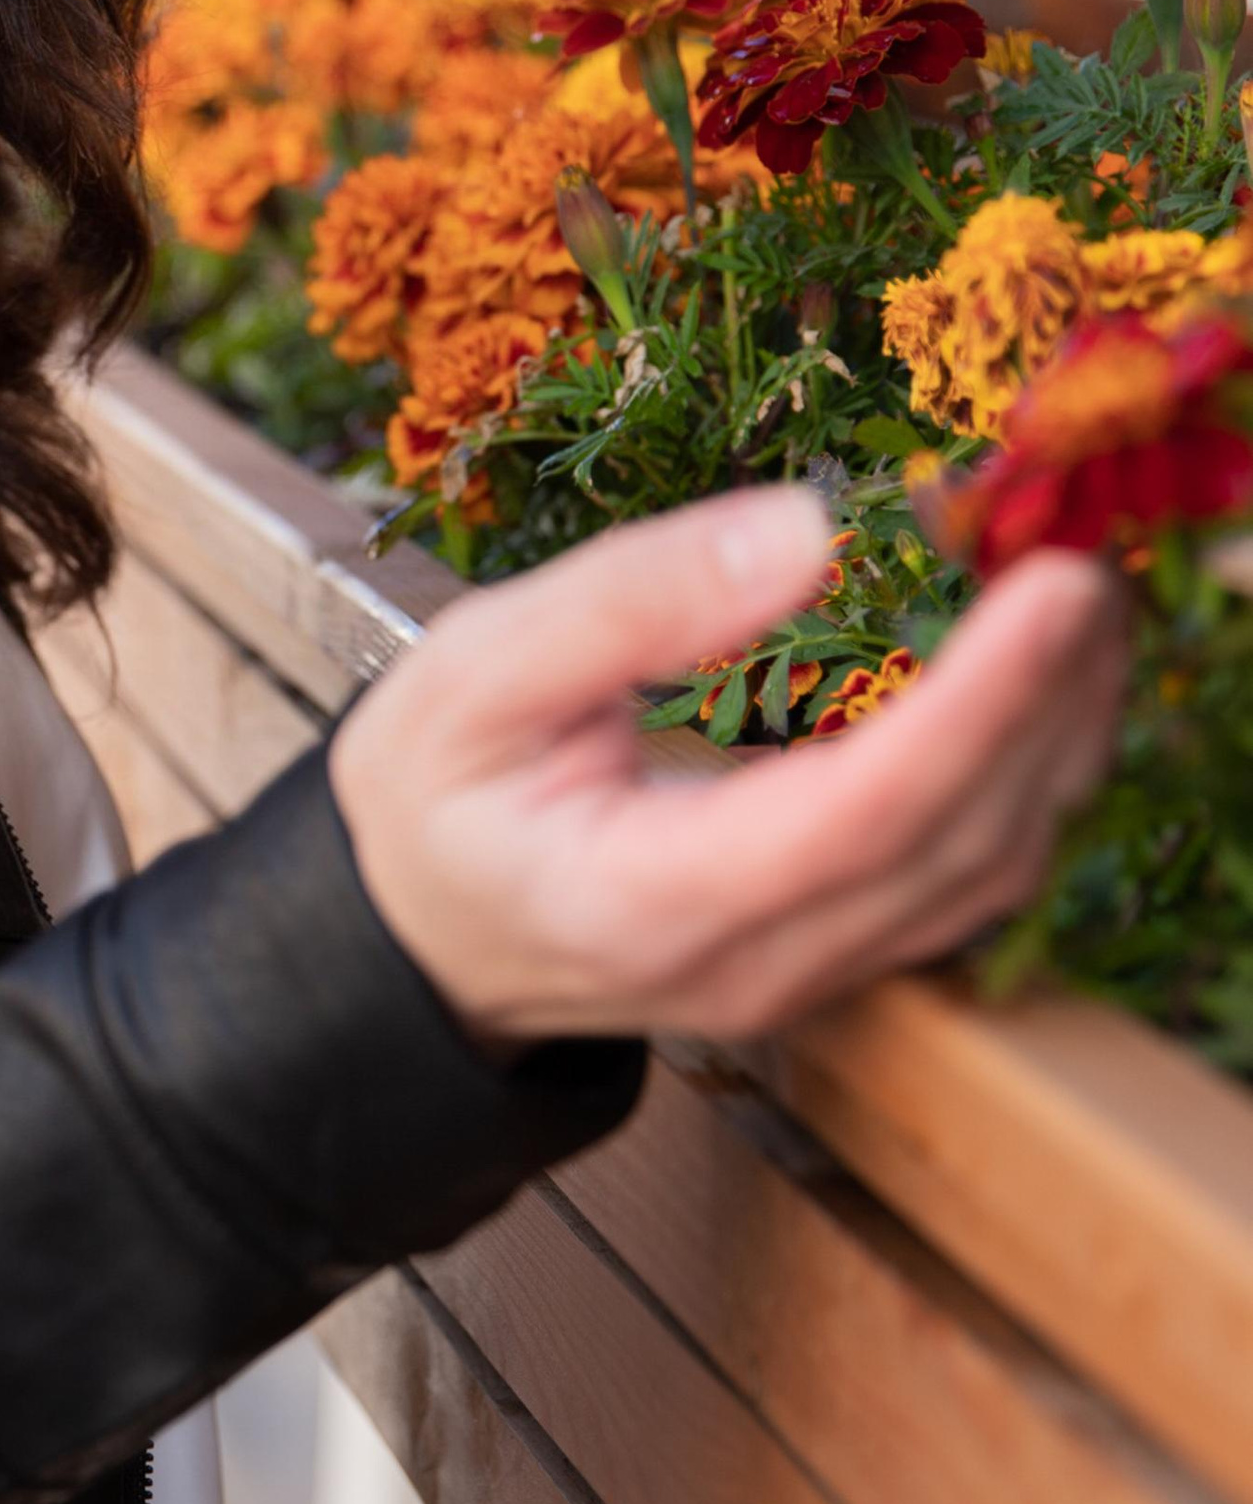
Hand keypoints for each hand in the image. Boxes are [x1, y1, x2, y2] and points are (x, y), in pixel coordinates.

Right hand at [326, 487, 1128, 1046]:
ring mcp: (805, 975)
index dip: (979, 700)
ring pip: (986, 870)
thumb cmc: (432, 792)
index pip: (863, 814)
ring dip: (1058, 736)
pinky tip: (1038, 678)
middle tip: (1087, 557)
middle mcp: (753, 964)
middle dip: (1048, 700)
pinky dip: (1025, 771)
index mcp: (648, 900)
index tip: (1053, 586)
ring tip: (1082, 602)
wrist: (415, 925)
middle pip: (958, 847)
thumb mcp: (473, 671)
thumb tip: (811, 529)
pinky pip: (968, 872)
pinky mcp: (837, 951)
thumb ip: (628, 602)